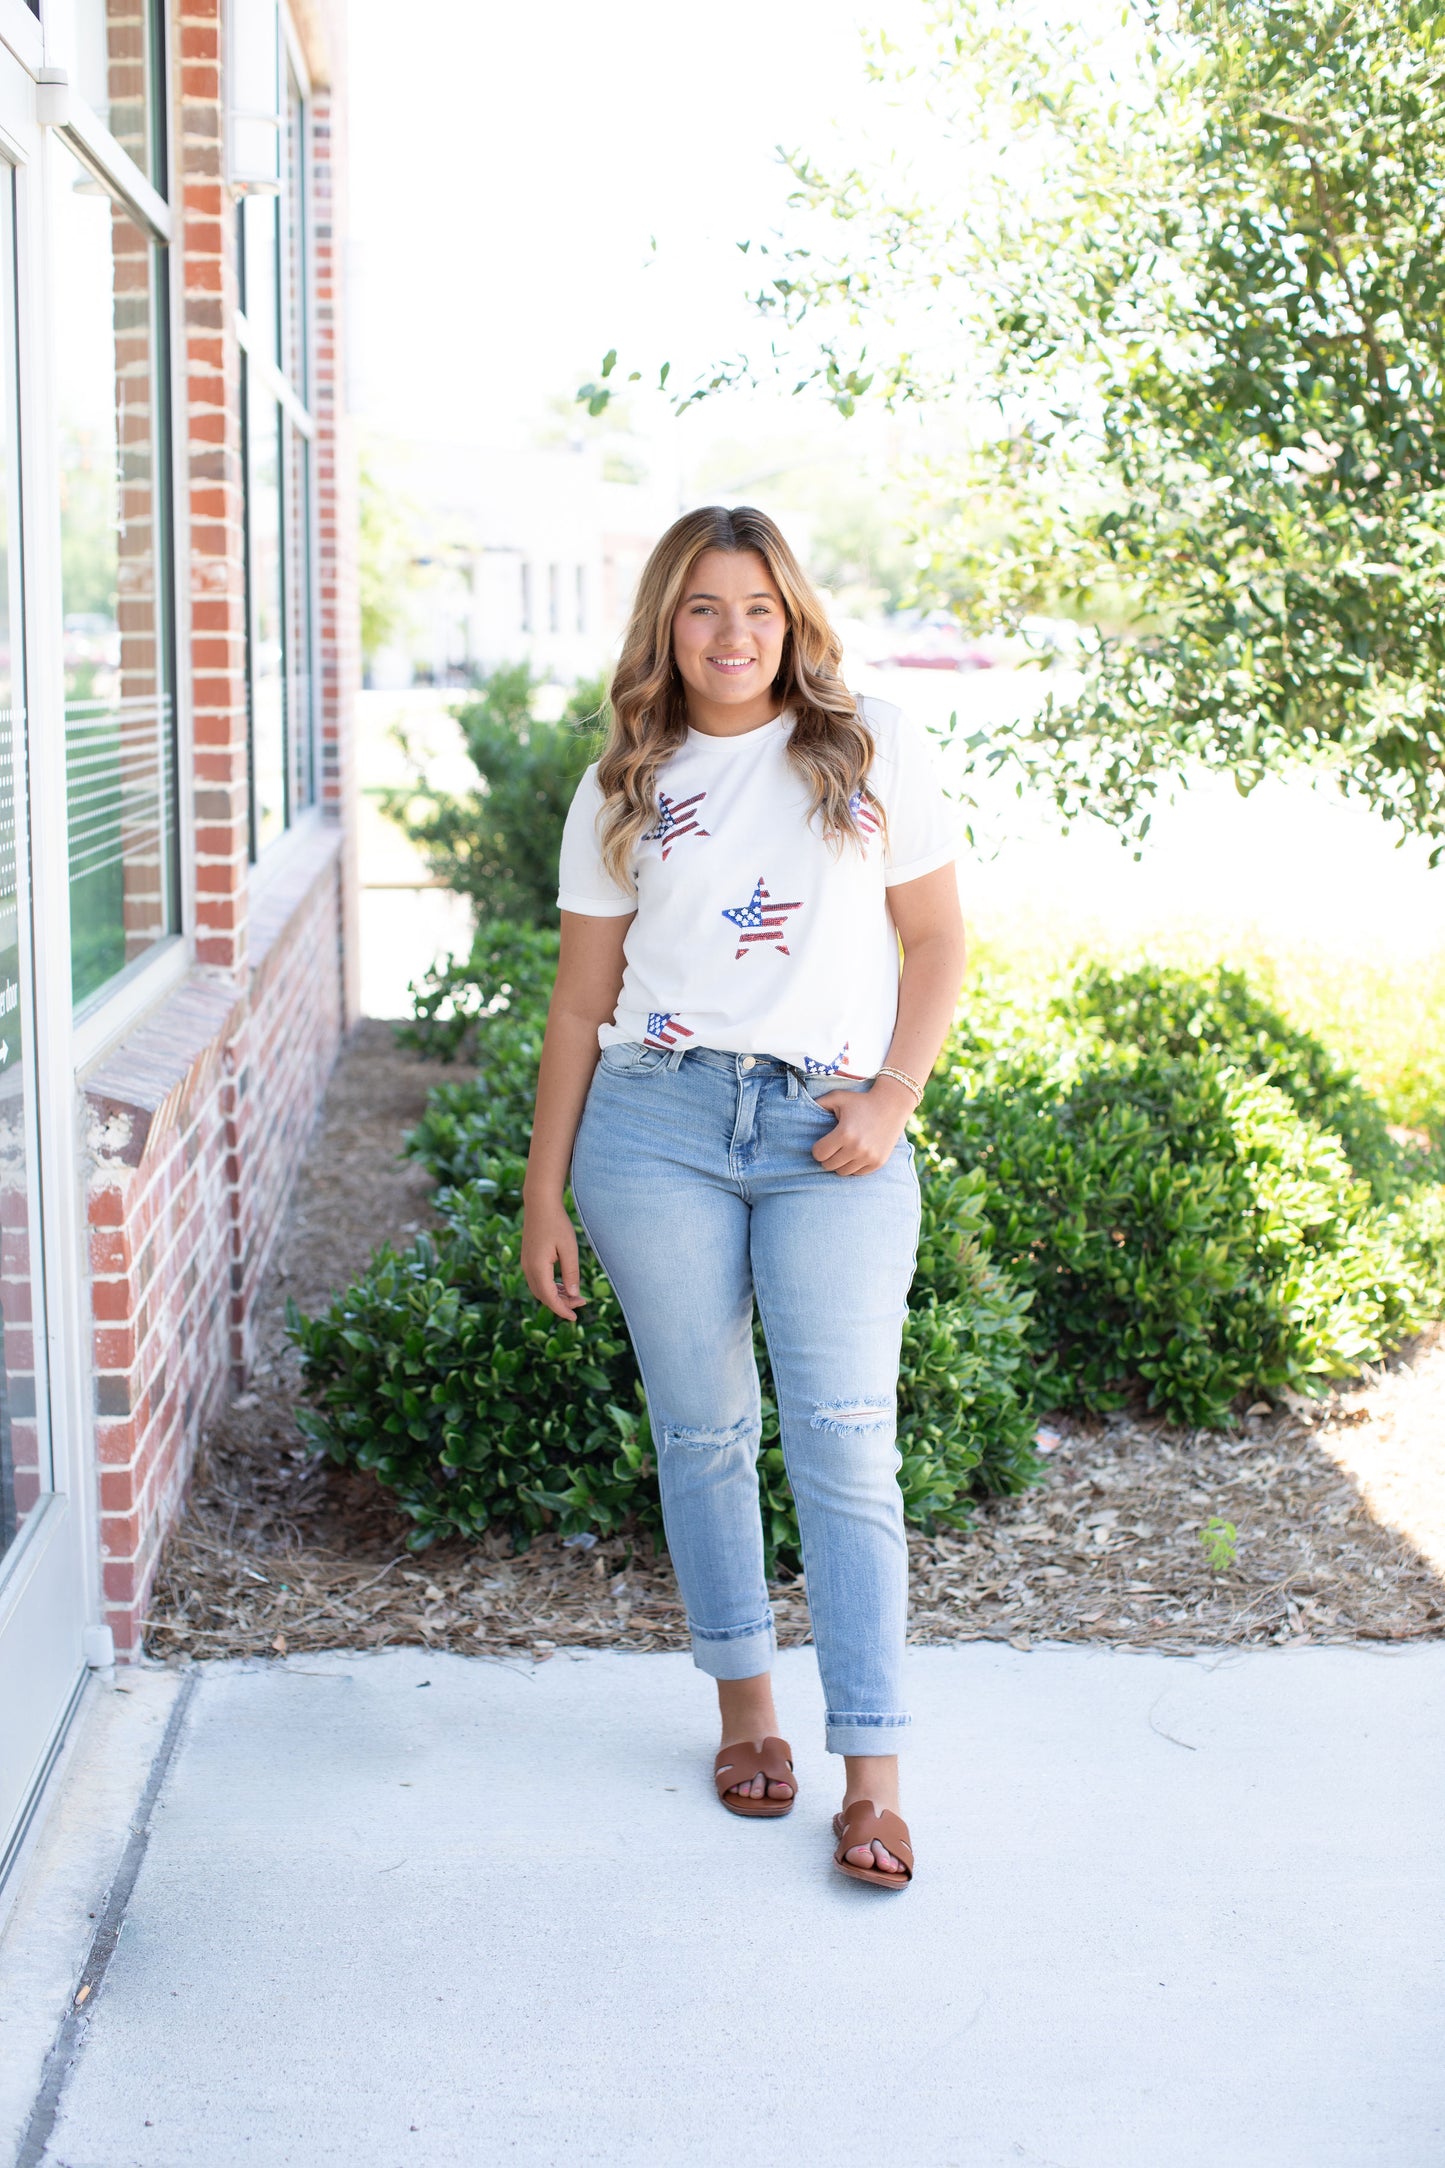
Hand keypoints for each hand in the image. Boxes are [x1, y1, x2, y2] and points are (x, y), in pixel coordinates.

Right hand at [521, 1194, 589, 1318]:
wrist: (540, 1204)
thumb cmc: (557, 1223)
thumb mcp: (569, 1248)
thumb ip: (571, 1272)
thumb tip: (574, 1295)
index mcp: (537, 1267)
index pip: (549, 1298)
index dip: (562, 1310)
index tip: (575, 1318)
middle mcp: (528, 1268)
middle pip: (543, 1296)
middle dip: (561, 1304)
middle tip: (582, 1303)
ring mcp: (526, 1264)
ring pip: (539, 1290)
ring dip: (556, 1296)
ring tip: (575, 1296)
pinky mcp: (528, 1259)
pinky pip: (538, 1281)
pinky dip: (550, 1287)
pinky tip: (564, 1286)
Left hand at [810, 1077, 913, 1176]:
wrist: (892, 1104)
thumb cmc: (861, 1101)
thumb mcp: (838, 1097)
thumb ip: (818, 1104)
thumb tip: (797, 1109)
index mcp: (844, 1134)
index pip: (819, 1154)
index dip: (817, 1149)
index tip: (823, 1142)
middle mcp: (857, 1148)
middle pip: (829, 1166)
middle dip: (827, 1157)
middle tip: (832, 1147)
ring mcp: (869, 1157)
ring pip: (842, 1172)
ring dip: (840, 1163)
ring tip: (843, 1150)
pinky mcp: (878, 1163)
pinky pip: (857, 1173)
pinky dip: (853, 1166)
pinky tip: (855, 1154)